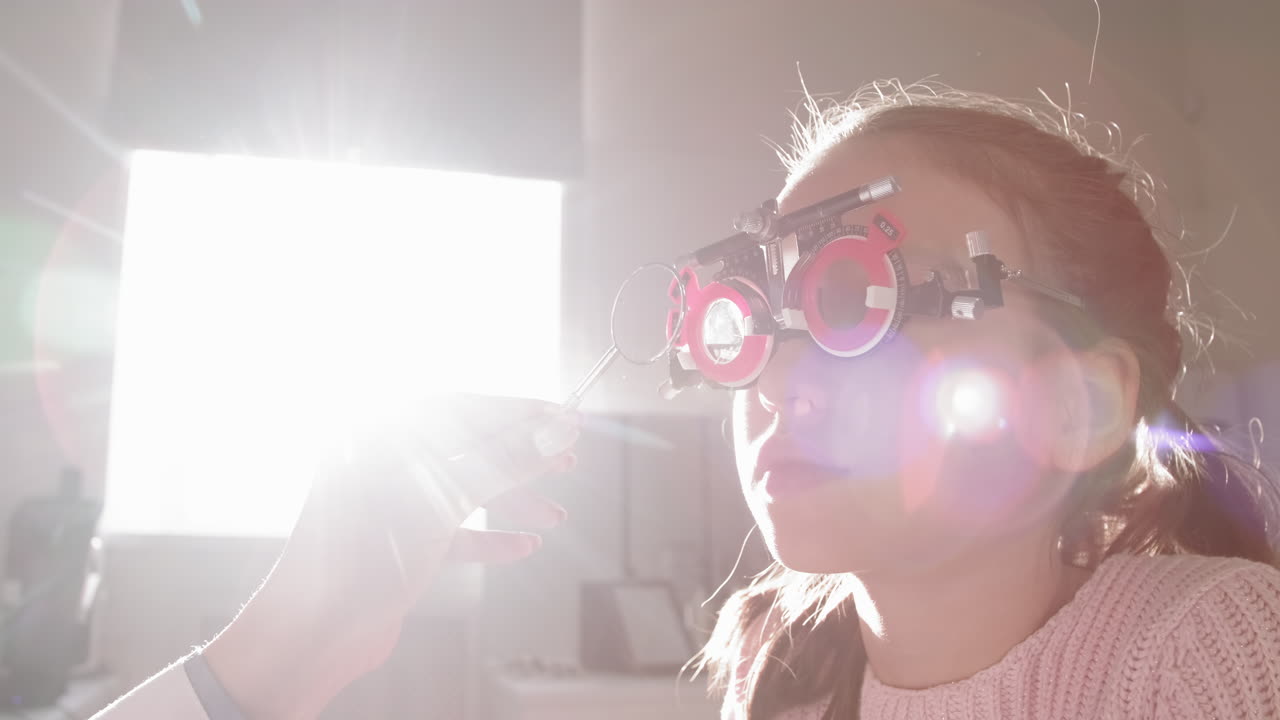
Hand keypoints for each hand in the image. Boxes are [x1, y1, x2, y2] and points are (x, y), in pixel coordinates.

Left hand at [204, 394, 579, 719]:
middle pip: (463, 448)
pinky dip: (484, 537)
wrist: (311, 636)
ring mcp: (383, 501)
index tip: (563, 417)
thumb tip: (556, 431)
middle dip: (517, 459)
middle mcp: (377, 459)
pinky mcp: (390, 541)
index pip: (459, 407)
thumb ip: (503, 463)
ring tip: (552, 515)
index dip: (517, 413)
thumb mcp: (441, 502)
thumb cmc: (362, 558)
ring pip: (458, 489)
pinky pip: (446, 529)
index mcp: (377, 431)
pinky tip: (522, 546)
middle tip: (566, 461)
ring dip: (508, 501)